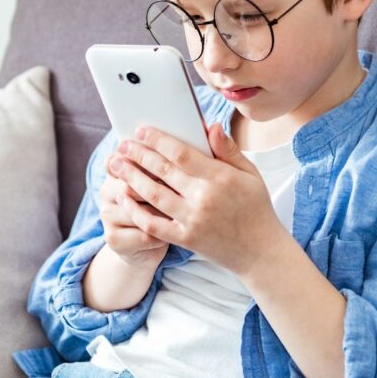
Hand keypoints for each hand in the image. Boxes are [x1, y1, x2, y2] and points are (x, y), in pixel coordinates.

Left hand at [106, 123, 286, 277]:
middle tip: (122, 144)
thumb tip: (211, 126)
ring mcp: (192, 220)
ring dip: (132, 177)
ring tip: (116, 165)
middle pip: (163, 171)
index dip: (158, 140)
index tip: (142, 131)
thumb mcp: (250, 174)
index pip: (181, 153)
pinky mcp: (185, 239)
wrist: (260, 251)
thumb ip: (228, 150)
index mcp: (220, 177)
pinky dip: (136, 211)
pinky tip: (124, 198)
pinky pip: (153, 224)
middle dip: (138, 155)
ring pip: (153, 194)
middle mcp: (203, 197)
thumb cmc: (256, 208)